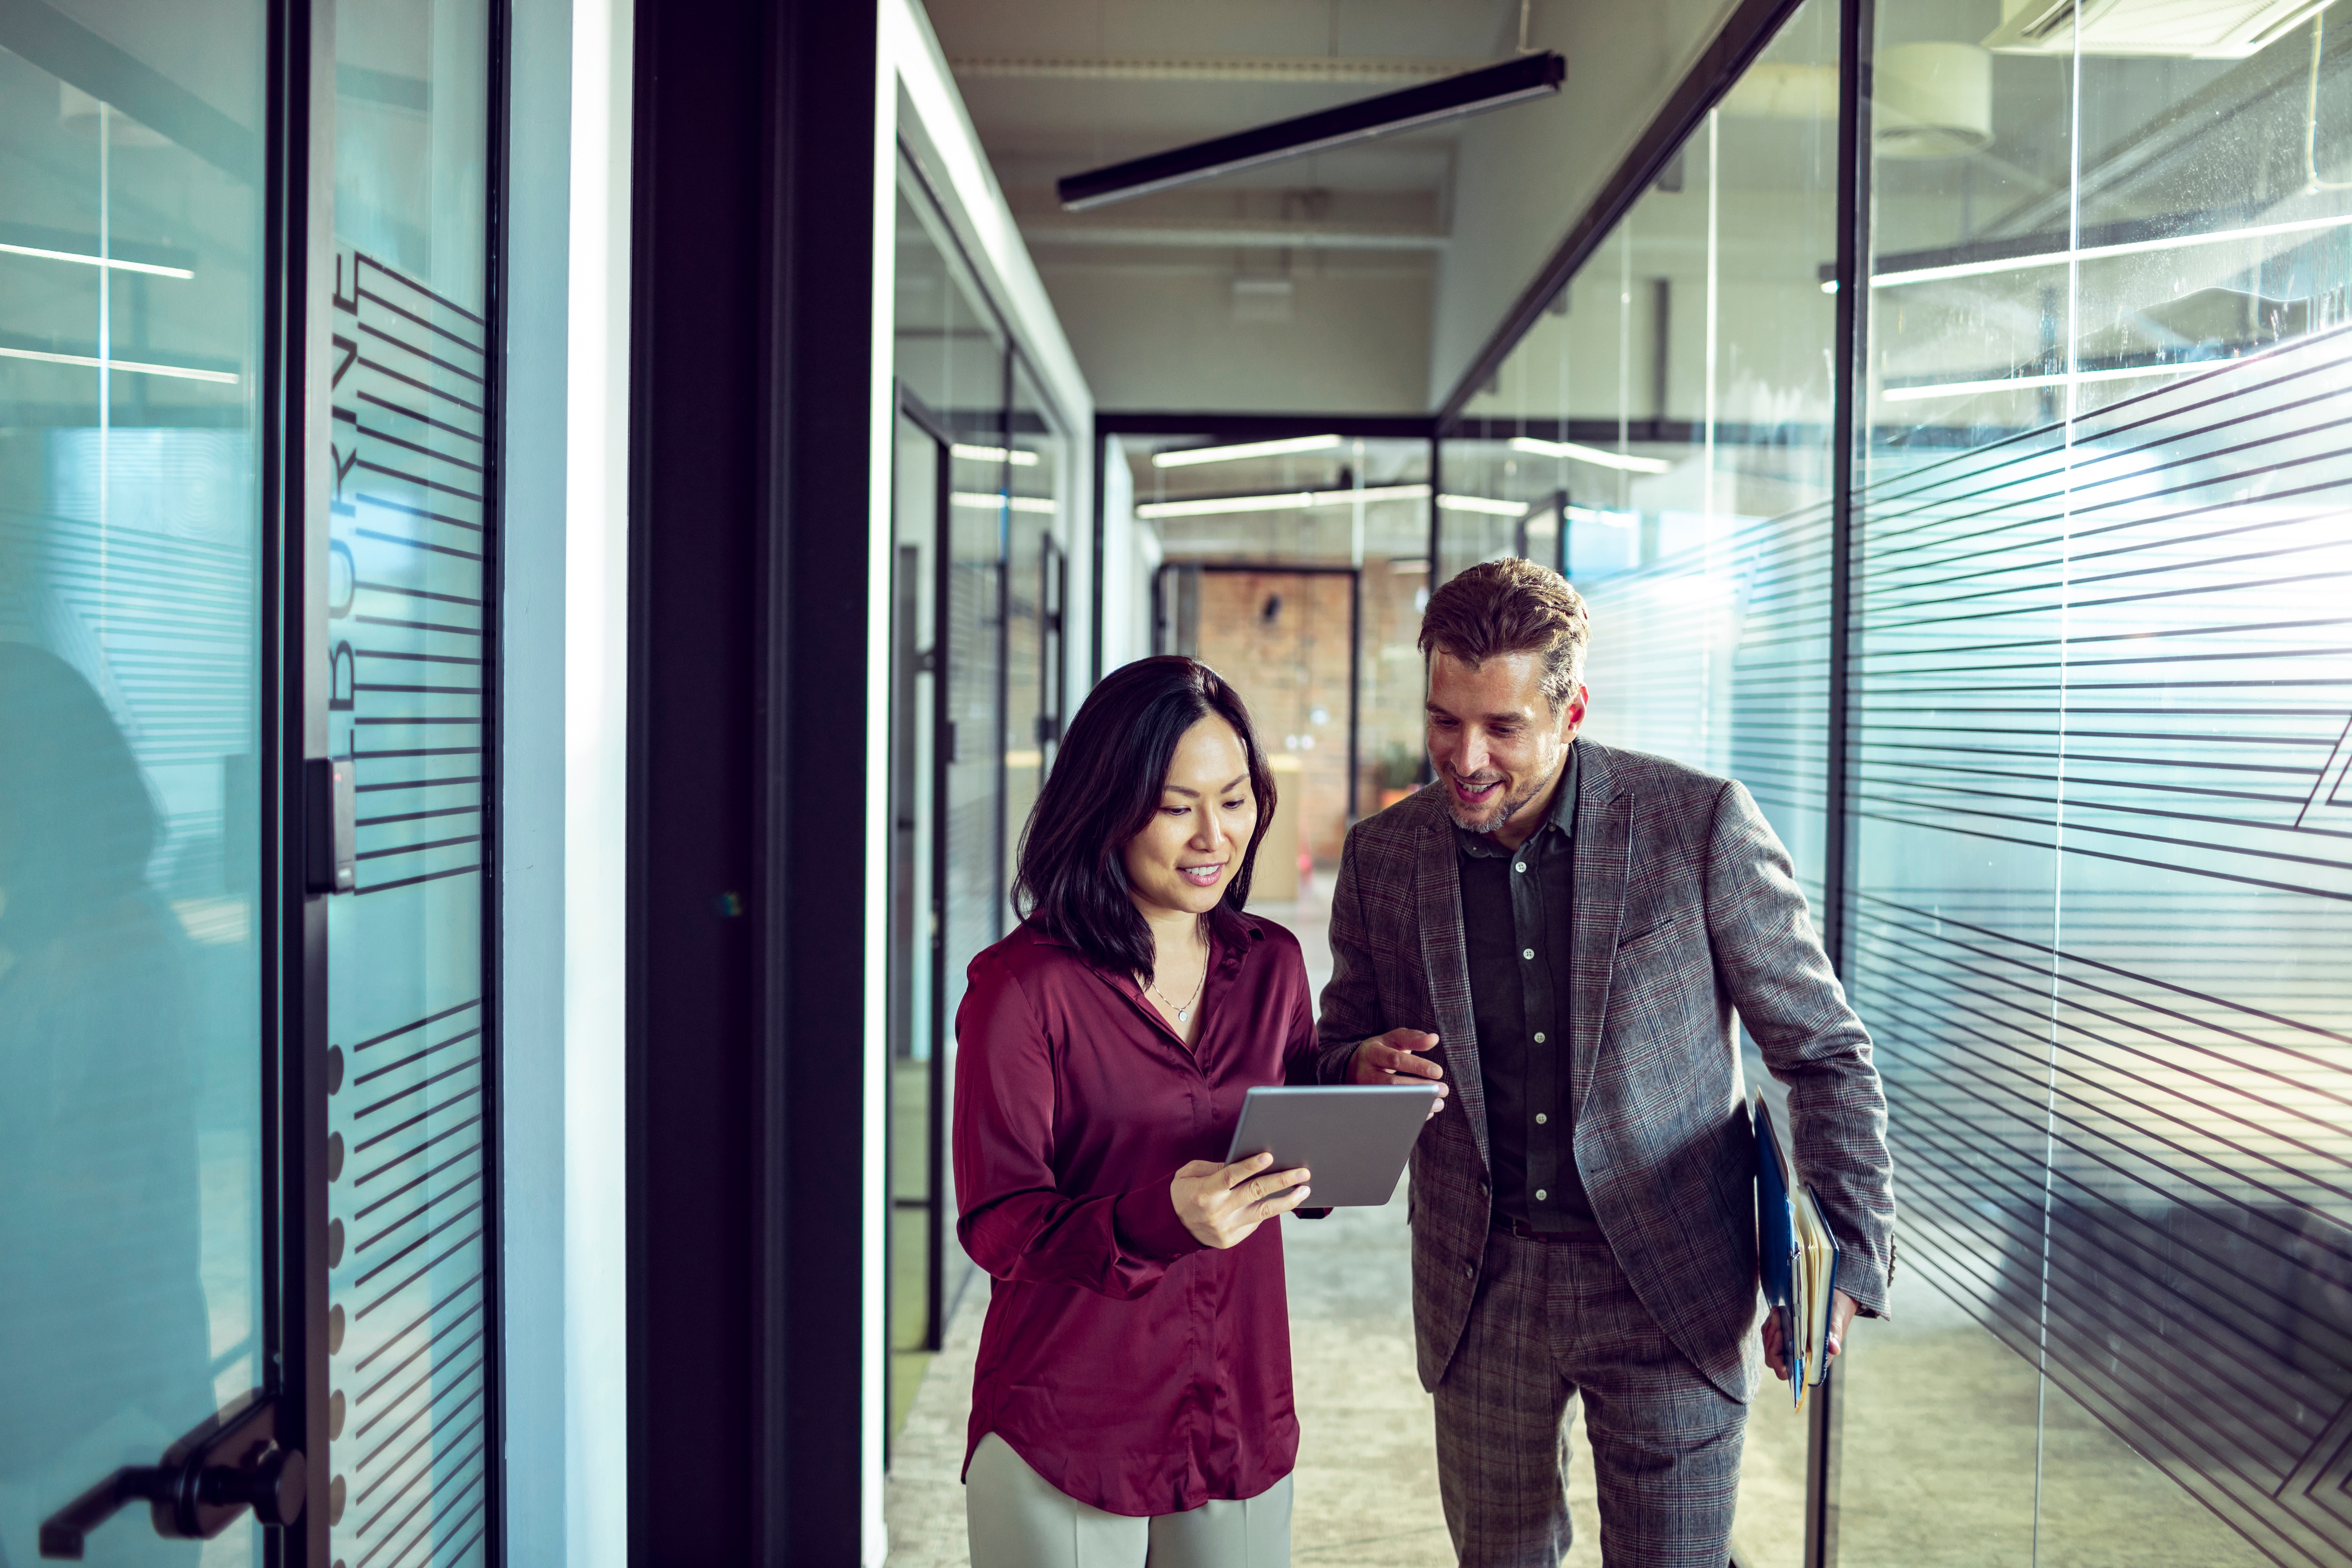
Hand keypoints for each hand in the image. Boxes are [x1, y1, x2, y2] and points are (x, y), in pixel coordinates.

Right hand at [1169, 1152, 1312, 1249]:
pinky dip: (1268, 1211)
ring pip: (1263, 1212)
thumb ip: (1216, 1168)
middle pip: (1255, 1193)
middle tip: (1303, 1172)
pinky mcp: (1230, 1240)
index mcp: (1204, 1192)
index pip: (1230, 1176)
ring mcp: (1225, 1228)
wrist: (1169, 1227)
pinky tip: (1282, 1200)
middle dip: (1282, 1180)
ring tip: (1305, 1190)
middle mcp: (1216, 1212)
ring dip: (1287, 1200)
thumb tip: (1246, 1162)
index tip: (1270, 1156)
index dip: (1250, 1166)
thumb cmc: (1184, 1192)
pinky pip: (1254, 1223)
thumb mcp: (1191, 1173)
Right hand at [1349, 1028, 1448, 1117]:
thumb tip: (1434, 1038)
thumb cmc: (1380, 1051)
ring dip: (1418, 1103)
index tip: (1438, 1072)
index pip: (1395, 1059)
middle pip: (1393, 1083)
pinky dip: (1411, 1113)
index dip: (1417, 1066)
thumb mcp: (1392, 1039)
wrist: (1353, 1068)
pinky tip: (1427, 1110)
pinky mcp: (1369, 1104)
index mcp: (1372, 1053)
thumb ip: (1412, 1037)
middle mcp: (1366, 1073)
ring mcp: (1366, 1091)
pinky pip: (1390, 1112)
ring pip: (1392, 1100)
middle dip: (1420, 1087)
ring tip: (1439, 1102)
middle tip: (1443, 1089)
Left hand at [1762, 1289, 1858, 1380]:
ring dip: (1770, 1329)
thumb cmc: (1837, 1313)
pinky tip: (1776, 1311)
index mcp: (1812, 1360)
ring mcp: (1790, 1344)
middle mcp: (1799, 1356)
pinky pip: (1769, 1332)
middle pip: (1773, 1358)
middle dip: (1771, 1342)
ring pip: (1769, 1344)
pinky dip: (1771, 1323)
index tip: (1781, 1340)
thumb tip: (1835, 1349)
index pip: (1786, 1372)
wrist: (1836, 1299)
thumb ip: (1834, 1335)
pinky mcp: (1784, 1332)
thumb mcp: (1836, 1321)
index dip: (1778, 1362)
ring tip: (1777, 1313)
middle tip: (1778, 1322)